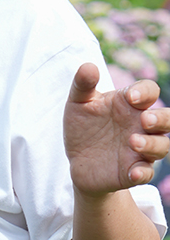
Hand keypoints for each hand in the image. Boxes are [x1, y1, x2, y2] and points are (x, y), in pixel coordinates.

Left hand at [64, 62, 169, 196]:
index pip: (149, 91)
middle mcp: (142, 125)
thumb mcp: (78, 103)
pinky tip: (134, 171)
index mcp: (130, 104)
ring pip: (162, 145)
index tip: (130, 97)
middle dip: (161, 118)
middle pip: (167, 118)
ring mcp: (141, 149)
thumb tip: (88, 66)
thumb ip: (83, 85)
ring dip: (152, 144)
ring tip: (134, 141)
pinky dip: (142, 172)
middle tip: (145, 119)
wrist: (78, 160)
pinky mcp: (134, 170)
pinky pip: (146, 172)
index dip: (145, 92)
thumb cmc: (84, 126)